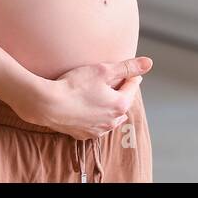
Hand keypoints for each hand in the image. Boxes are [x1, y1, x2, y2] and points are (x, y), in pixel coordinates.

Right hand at [13, 55, 153, 140]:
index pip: (132, 87)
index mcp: (120, 104)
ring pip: (110, 117)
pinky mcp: (83, 134)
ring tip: (103, 97)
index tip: (130, 71)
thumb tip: (149, 63)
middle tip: (116, 83)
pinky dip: (95, 117)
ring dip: (109, 108)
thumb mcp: (103, 70)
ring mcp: (97, 130)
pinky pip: (95, 125)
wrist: (48, 104)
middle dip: (121, 93)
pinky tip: (89, 110)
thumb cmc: (75, 85)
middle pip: (122, 103)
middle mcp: (112, 121)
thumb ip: (127, 67)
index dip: (131, 76)